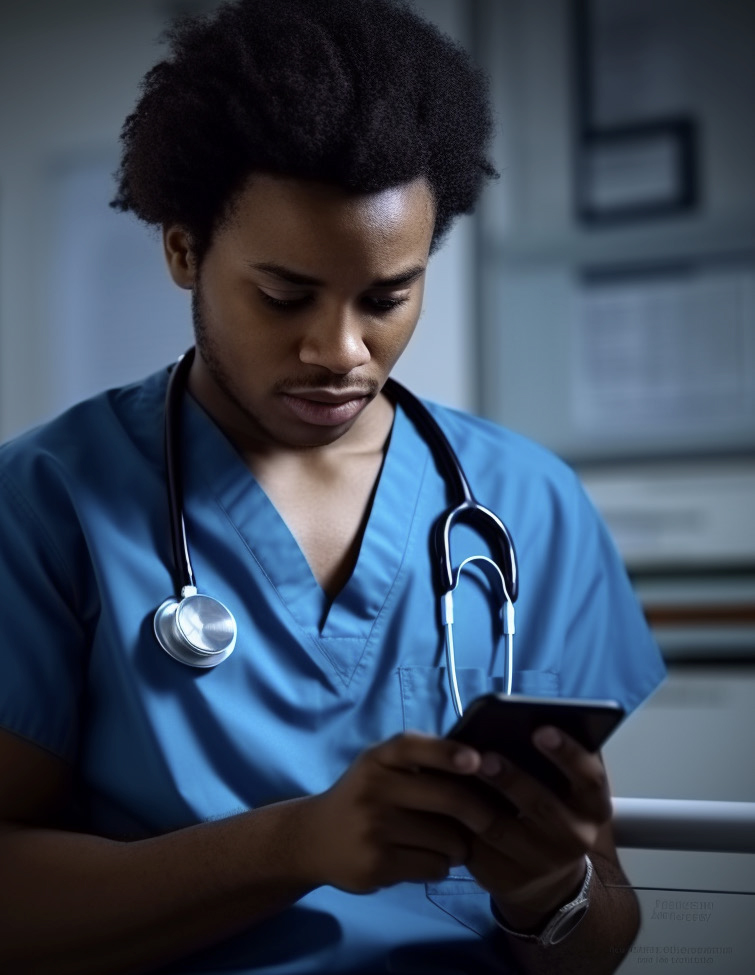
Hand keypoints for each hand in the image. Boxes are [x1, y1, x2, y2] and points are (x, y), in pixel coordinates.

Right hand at [304, 732, 498, 893]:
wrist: (314, 839)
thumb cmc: (363, 797)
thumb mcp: (379, 768)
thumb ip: (418, 762)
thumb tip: (481, 765)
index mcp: (377, 759)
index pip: (414, 747)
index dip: (448, 752)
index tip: (476, 761)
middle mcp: (374, 788)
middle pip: (448, 798)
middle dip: (480, 812)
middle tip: (489, 821)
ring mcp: (374, 828)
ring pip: (447, 838)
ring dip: (458, 846)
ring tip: (446, 843)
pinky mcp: (377, 864)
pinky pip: (434, 866)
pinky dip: (440, 865)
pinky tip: (425, 859)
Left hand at [465, 727, 611, 929]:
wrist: (546, 876)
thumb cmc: (551, 809)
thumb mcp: (565, 788)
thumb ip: (554, 761)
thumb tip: (522, 719)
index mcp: (593, 807)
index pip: (590, 779)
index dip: (568, 753)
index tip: (541, 729)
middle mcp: (573, 838)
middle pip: (543, 807)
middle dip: (513, 779)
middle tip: (487, 755)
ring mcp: (538, 863)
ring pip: (502, 830)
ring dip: (477, 800)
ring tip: (459, 773)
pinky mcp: (504, 878)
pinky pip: (476, 847)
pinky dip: (457, 821)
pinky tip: (441, 798)